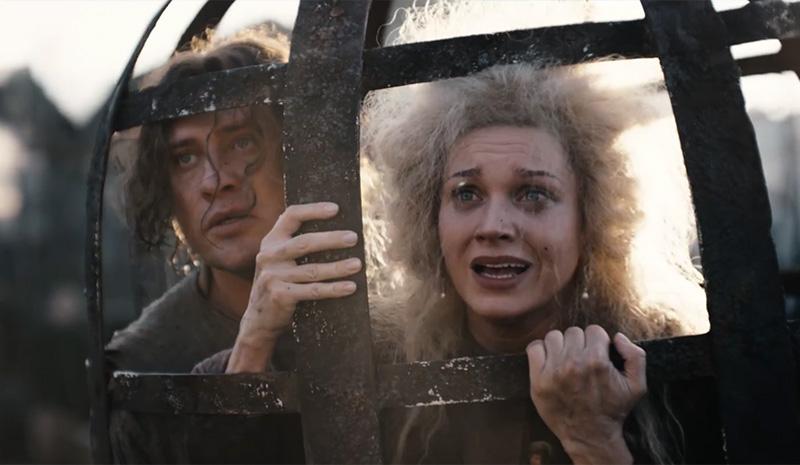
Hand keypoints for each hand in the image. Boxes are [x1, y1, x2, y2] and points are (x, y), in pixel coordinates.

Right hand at [227, 202, 361, 372]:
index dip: (313, 210)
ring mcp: (273, 276)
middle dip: (331, 239)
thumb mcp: (278, 260)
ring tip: (358, 264)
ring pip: (312, 270)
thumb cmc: (278, 284)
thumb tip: (336, 232)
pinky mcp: (280, 296)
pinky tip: (350, 287)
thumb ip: (294, 245)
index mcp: (271, 241)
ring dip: (338, 267)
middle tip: (353, 238)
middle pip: (305, 242)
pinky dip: (333, 289)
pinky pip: (313, 291)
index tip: (335, 209)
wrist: (258, 319)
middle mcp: (269, 256)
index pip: (291, 216)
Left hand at [526, 325, 645, 464]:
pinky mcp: (538, 380)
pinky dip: (541, 350)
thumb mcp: (637, 386)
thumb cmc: (612, 410)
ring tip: (566, 360)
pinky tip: (550, 361)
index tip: (597, 353)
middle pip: (573, 332)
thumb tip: (617, 336)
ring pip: (553, 337)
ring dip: (560, 346)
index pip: (594, 330)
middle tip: (581, 358)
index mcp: (597, 361)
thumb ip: (635, 356)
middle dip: (579, 343)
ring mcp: (553, 371)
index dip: (597, 342)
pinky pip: (534, 348)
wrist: (589, 436)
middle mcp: (573, 363)